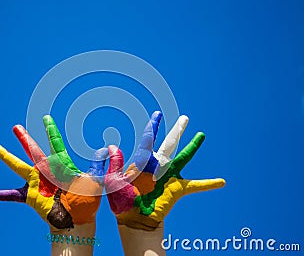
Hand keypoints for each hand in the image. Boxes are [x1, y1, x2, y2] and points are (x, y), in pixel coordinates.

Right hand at [0, 115, 107, 228]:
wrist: (78, 219)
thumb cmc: (87, 200)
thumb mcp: (95, 181)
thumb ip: (98, 164)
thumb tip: (106, 148)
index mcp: (61, 165)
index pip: (55, 143)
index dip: (50, 130)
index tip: (46, 117)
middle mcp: (47, 171)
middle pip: (34, 150)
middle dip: (25, 139)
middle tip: (16, 126)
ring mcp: (37, 182)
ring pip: (19, 166)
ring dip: (7, 157)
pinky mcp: (30, 196)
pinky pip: (11, 195)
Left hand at [105, 111, 225, 230]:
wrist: (133, 219)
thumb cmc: (122, 201)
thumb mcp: (114, 182)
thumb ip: (116, 164)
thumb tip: (112, 146)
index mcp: (143, 162)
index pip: (149, 140)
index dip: (154, 127)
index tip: (158, 114)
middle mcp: (157, 166)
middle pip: (169, 143)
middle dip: (177, 131)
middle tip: (184, 118)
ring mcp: (168, 176)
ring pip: (183, 157)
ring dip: (192, 146)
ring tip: (201, 135)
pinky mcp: (177, 188)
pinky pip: (195, 185)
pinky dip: (208, 184)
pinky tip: (221, 182)